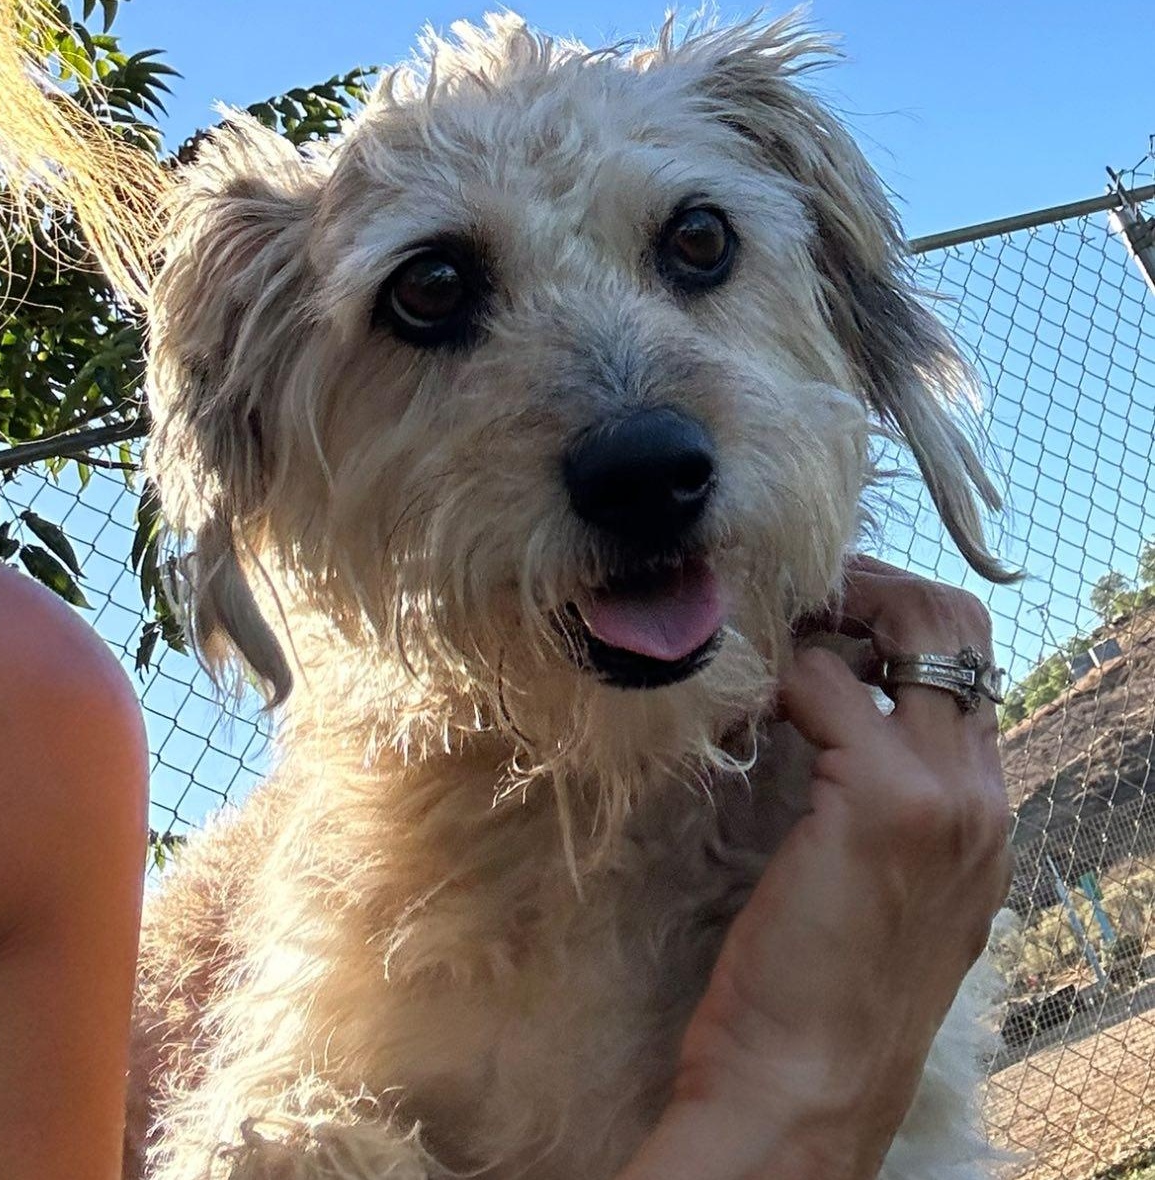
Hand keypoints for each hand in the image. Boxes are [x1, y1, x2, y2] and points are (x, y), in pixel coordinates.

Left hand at [618, 558, 1011, 1179]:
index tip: (823, 619)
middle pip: (959, 626)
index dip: (896, 624)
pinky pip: (826, 686)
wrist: (798, 1092)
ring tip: (770, 637)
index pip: (968, 669)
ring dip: (832, 615)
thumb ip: (875, 801)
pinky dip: (779, 678)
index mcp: (983, 818)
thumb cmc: (814, 995)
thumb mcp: (875, 889)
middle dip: (878, 591)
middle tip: (801, 599)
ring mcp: (945, 797)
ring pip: (915, 631)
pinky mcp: (882, 802)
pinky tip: (739, 710)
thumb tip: (824, 717)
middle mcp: (983, 797)